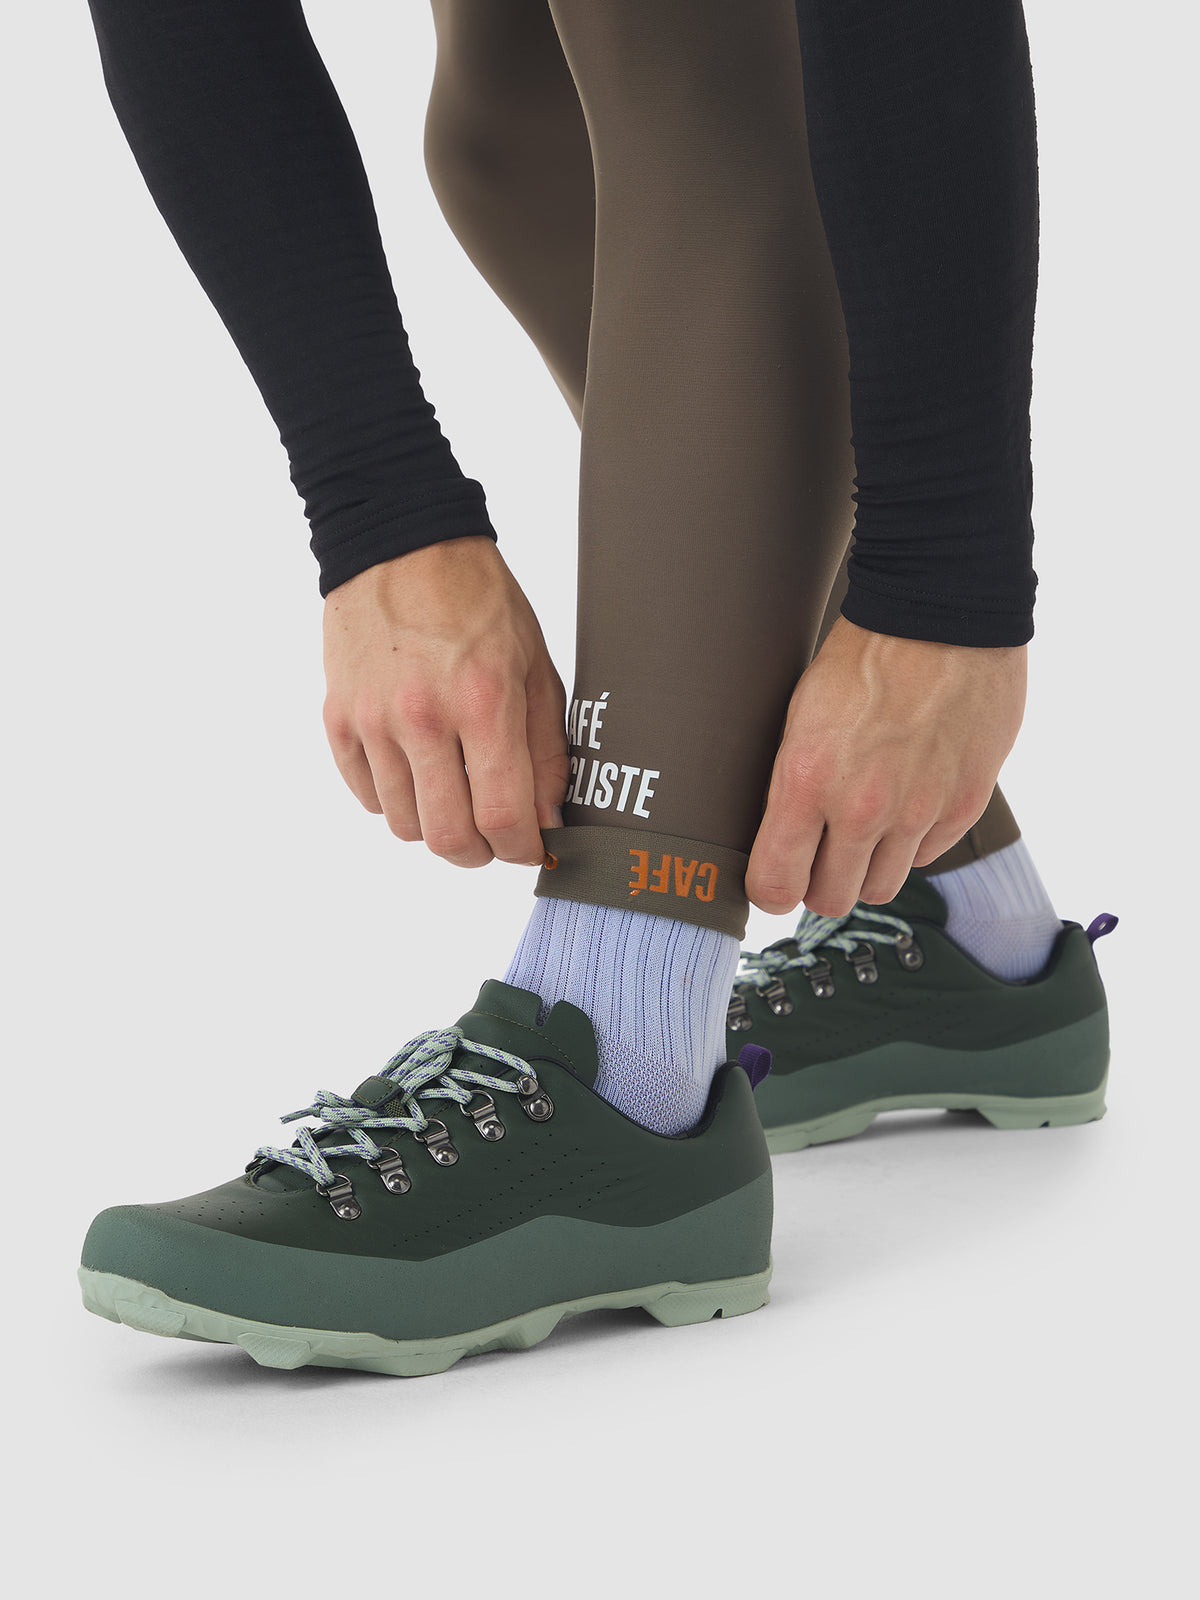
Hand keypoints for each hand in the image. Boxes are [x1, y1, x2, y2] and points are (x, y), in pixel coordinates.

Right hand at [322, 536, 567, 866]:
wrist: (399, 543)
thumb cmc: (474, 597)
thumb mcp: (534, 664)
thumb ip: (546, 748)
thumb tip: (547, 818)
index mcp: (484, 701)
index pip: (502, 817)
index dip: (522, 850)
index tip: (532, 848)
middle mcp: (424, 718)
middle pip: (448, 837)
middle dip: (480, 853)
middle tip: (494, 837)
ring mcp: (374, 721)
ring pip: (404, 825)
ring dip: (436, 825)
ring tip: (455, 793)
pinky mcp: (339, 718)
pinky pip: (367, 796)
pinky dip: (395, 799)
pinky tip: (418, 770)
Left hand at [746, 616, 1025, 916]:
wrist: (941, 613)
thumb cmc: (862, 656)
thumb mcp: (799, 717)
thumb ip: (790, 786)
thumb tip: (780, 840)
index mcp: (806, 780)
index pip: (774, 884)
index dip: (768, 889)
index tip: (772, 877)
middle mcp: (861, 807)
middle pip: (829, 900)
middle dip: (817, 884)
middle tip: (818, 856)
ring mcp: (917, 811)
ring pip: (880, 888)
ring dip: (866, 868)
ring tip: (864, 828)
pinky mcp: (963, 805)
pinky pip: (927, 854)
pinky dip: (913, 840)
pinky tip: (906, 800)